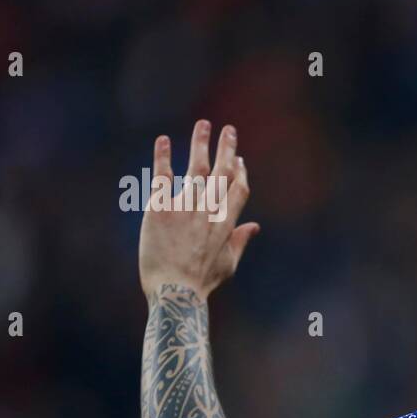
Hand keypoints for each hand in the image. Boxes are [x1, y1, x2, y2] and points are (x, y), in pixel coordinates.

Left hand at [138, 120, 257, 297]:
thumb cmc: (201, 282)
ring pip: (197, 168)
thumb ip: (241, 241)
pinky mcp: (161, 209)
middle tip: (229, 130)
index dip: (240, 172)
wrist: (175, 292)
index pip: (239, 189)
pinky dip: (163, 157)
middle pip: (222, 172)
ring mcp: (186, 207)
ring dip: (202, 144)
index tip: (238, 160)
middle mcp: (209, 210)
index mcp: (227, 223)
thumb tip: (255, 227)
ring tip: (204, 124)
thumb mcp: (228, 264)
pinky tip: (164, 140)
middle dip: (227, 149)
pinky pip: (163, 177)